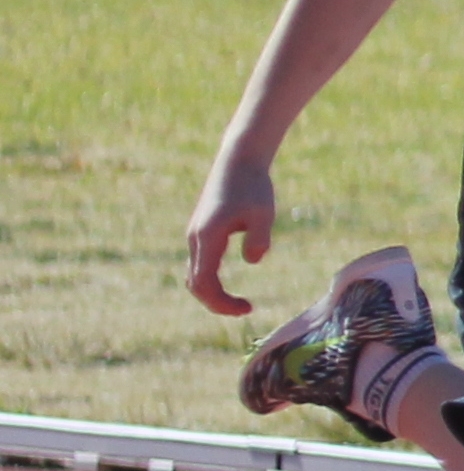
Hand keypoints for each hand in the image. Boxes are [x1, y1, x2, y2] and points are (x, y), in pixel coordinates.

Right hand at [185, 156, 277, 314]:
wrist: (238, 161)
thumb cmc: (253, 186)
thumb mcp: (263, 213)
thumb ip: (258, 238)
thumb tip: (253, 260)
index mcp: (207, 237)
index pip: (204, 282)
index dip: (221, 302)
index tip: (247, 309)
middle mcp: (195, 239)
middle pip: (194, 283)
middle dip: (216, 302)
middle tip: (245, 309)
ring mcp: (195, 235)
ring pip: (194, 274)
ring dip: (212, 292)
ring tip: (239, 303)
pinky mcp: (201, 231)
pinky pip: (199, 264)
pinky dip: (210, 280)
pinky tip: (229, 284)